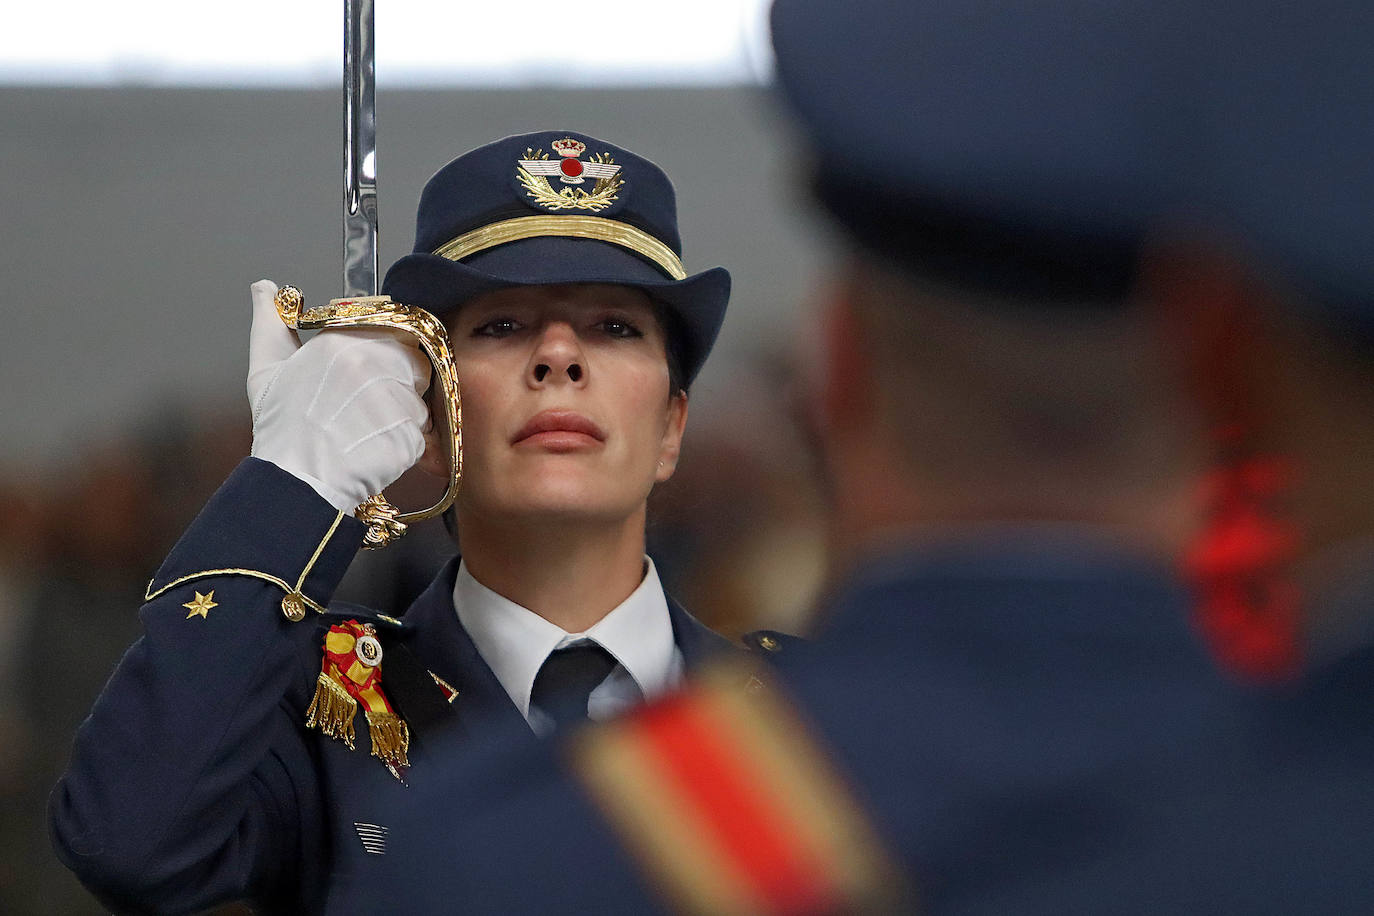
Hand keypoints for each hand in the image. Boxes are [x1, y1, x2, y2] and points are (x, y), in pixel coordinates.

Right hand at [246, 279, 431, 512]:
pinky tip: (372, 449)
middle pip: (414, 361)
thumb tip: (265, 288)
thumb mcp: (268, 369)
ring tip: (364, 429)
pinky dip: (403, 443)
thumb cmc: (281, 428)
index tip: (368, 373)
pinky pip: (421, 434)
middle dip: (398, 379)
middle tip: (367, 404)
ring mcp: (396, 401)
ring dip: (401, 413)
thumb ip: (270, 323)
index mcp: (345, 341)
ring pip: (419, 399)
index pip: (394, 331)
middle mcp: (375, 365)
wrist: (294, 481)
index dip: (384, 352)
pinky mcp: (410, 437)